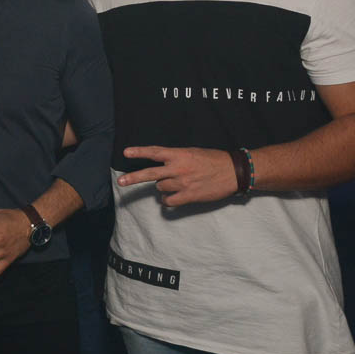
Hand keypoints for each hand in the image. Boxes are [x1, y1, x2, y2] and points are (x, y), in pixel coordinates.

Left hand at [117, 146, 237, 205]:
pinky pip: (169, 201)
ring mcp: (183, 183)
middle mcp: (178, 168)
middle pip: (150, 173)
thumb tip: (162, 166)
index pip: (155, 152)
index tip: (126, 152)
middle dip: (134, 178)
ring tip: (176, 183)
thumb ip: (176, 158)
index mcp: (179, 154)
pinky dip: (168, 200)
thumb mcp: (193, 153)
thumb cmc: (213, 160)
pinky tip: (173, 197)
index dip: (139, 152)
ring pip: (161, 188)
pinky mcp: (189, 196)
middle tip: (121, 181)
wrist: (234, 172)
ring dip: (164, 187)